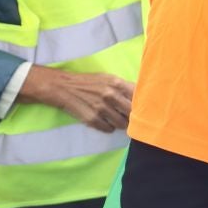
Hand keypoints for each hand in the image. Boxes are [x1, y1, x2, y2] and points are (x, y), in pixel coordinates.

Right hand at [19, 67, 133, 132]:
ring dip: (121, 123)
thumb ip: (124, 87)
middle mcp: (110, 95)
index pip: (139, 97)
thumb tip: (142, 98)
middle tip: (130, 118)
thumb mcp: (108, 78)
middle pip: (132, 113)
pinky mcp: (92, 119)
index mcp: (116, 83)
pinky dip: (108, 128)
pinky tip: (105, 122)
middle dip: (132, 117)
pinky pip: (108, 129)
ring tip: (116, 119)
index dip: (144, 105)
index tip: (145, 110)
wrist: (63, 87)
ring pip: (122, 123)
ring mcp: (101, 108)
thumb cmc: (88, 82)